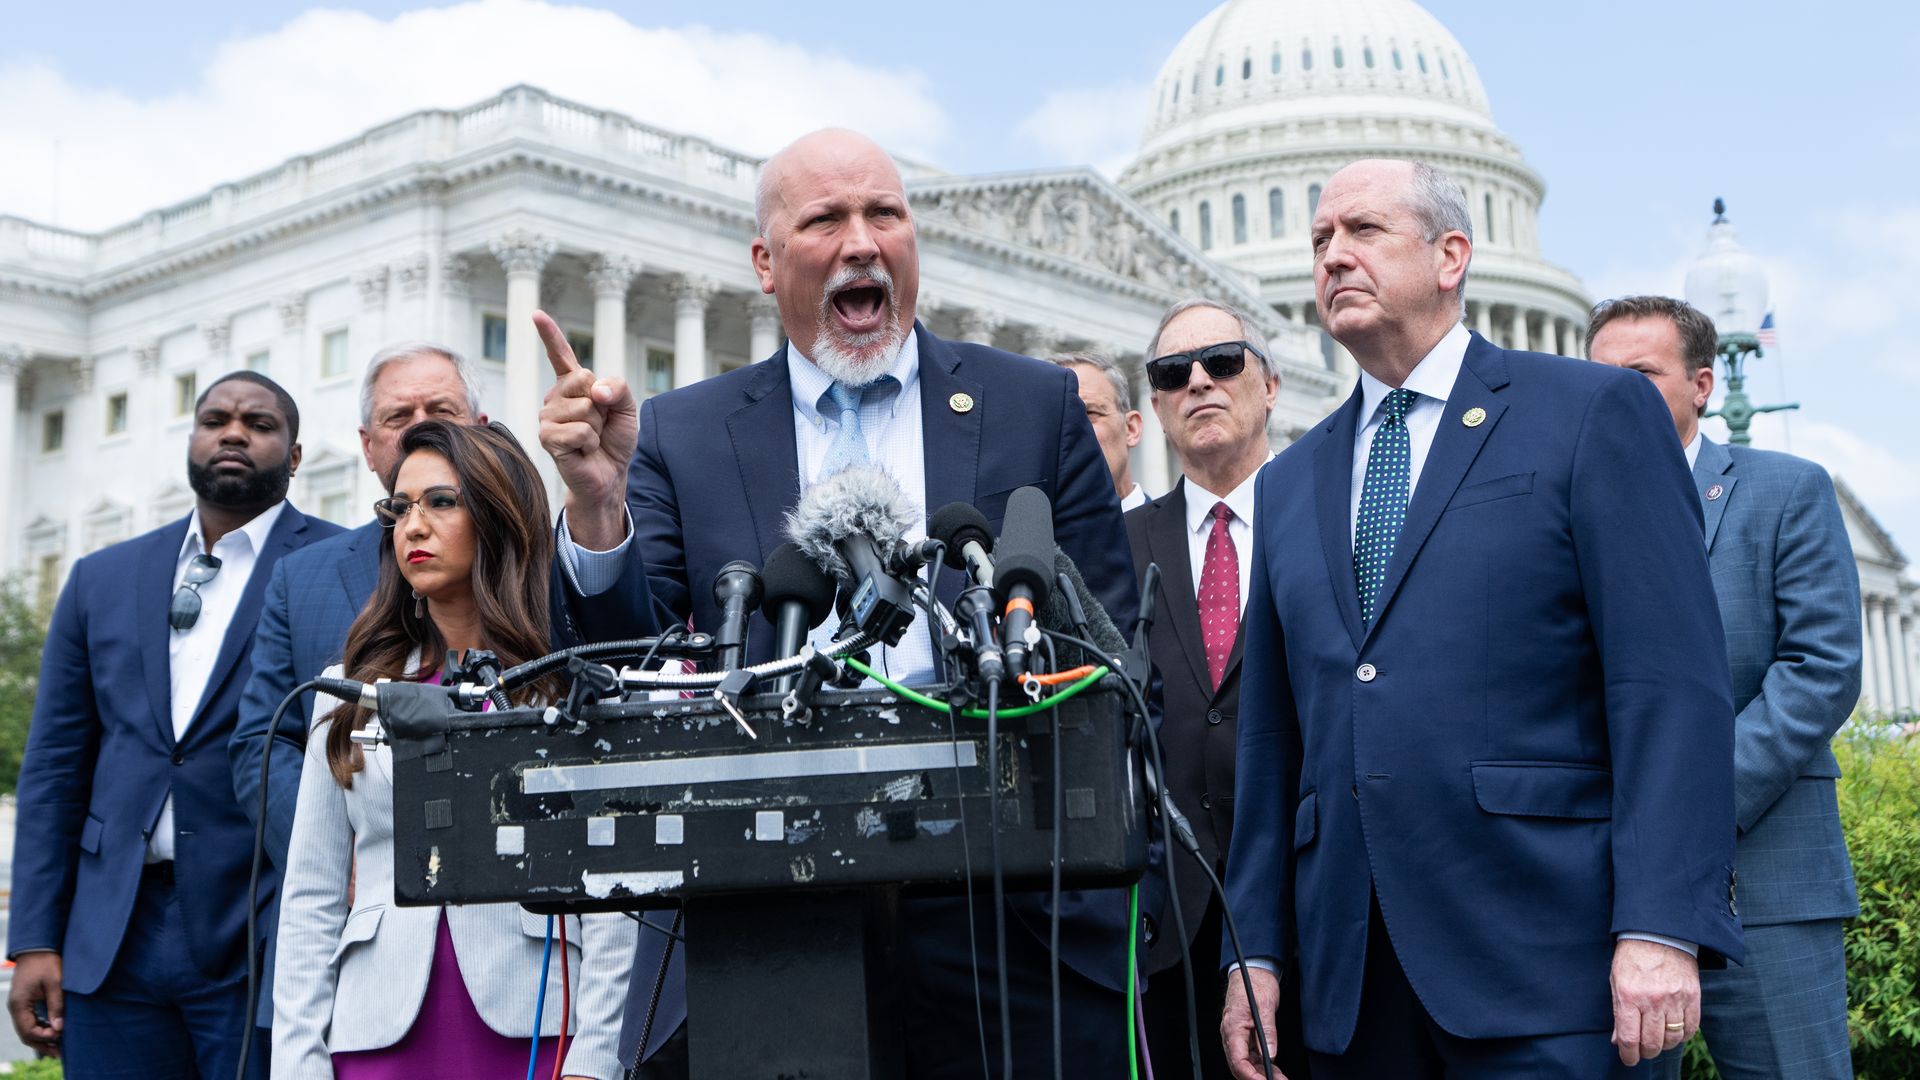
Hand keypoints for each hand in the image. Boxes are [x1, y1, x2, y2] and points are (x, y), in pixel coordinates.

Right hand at [7, 951, 63, 1056]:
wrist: (38, 946)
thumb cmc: (46, 962)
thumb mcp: (55, 983)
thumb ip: (56, 1006)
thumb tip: (59, 1029)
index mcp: (19, 1004)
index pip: (28, 1030)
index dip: (44, 1037)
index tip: (60, 1037)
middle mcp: (16, 1007)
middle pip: (26, 1033)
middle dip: (42, 1044)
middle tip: (60, 1053)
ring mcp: (19, 1005)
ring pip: (27, 1028)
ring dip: (41, 1038)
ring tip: (59, 1048)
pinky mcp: (25, 1001)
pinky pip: (30, 1020)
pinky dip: (40, 1029)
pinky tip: (54, 1033)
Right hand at [536, 309, 636, 548]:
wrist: (610, 473)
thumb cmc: (614, 440)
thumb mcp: (627, 408)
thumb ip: (618, 388)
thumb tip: (595, 390)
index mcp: (573, 385)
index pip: (561, 355)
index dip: (550, 335)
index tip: (536, 314)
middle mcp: (555, 397)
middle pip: (584, 379)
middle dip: (603, 404)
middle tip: (599, 423)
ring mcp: (548, 416)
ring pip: (584, 408)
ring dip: (597, 427)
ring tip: (591, 438)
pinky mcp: (546, 437)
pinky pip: (579, 431)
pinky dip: (590, 442)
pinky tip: (583, 450)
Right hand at [1221, 965, 1286, 1079]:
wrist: (1253, 970)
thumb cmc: (1255, 983)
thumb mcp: (1265, 1005)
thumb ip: (1267, 1031)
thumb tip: (1270, 1054)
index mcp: (1233, 1027)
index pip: (1238, 1061)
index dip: (1251, 1076)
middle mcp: (1231, 1034)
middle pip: (1239, 1066)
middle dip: (1257, 1078)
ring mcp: (1237, 1036)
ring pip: (1245, 1063)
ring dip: (1260, 1074)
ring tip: (1279, 1078)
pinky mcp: (1245, 1036)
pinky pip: (1250, 1056)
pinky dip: (1261, 1066)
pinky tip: (1274, 1070)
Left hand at [1610, 937, 1698, 1065]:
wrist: (1659, 932)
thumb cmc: (1633, 957)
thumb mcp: (1616, 981)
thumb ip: (1618, 1012)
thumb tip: (1618, 1040)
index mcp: (1629, 995)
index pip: (1629, 1038)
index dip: (1629, 1055)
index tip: (1629, 1059)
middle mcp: (1652, 1000)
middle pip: (1652, 1043)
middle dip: (1646, 1052)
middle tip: (1643, 1051)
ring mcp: (1675, 999)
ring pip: (1673, 1039)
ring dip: (1664, 1045)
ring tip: (1658, 1040)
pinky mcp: (1693, 996)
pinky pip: (1691, 1028)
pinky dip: (1683, 1036)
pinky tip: (1675, 1032)